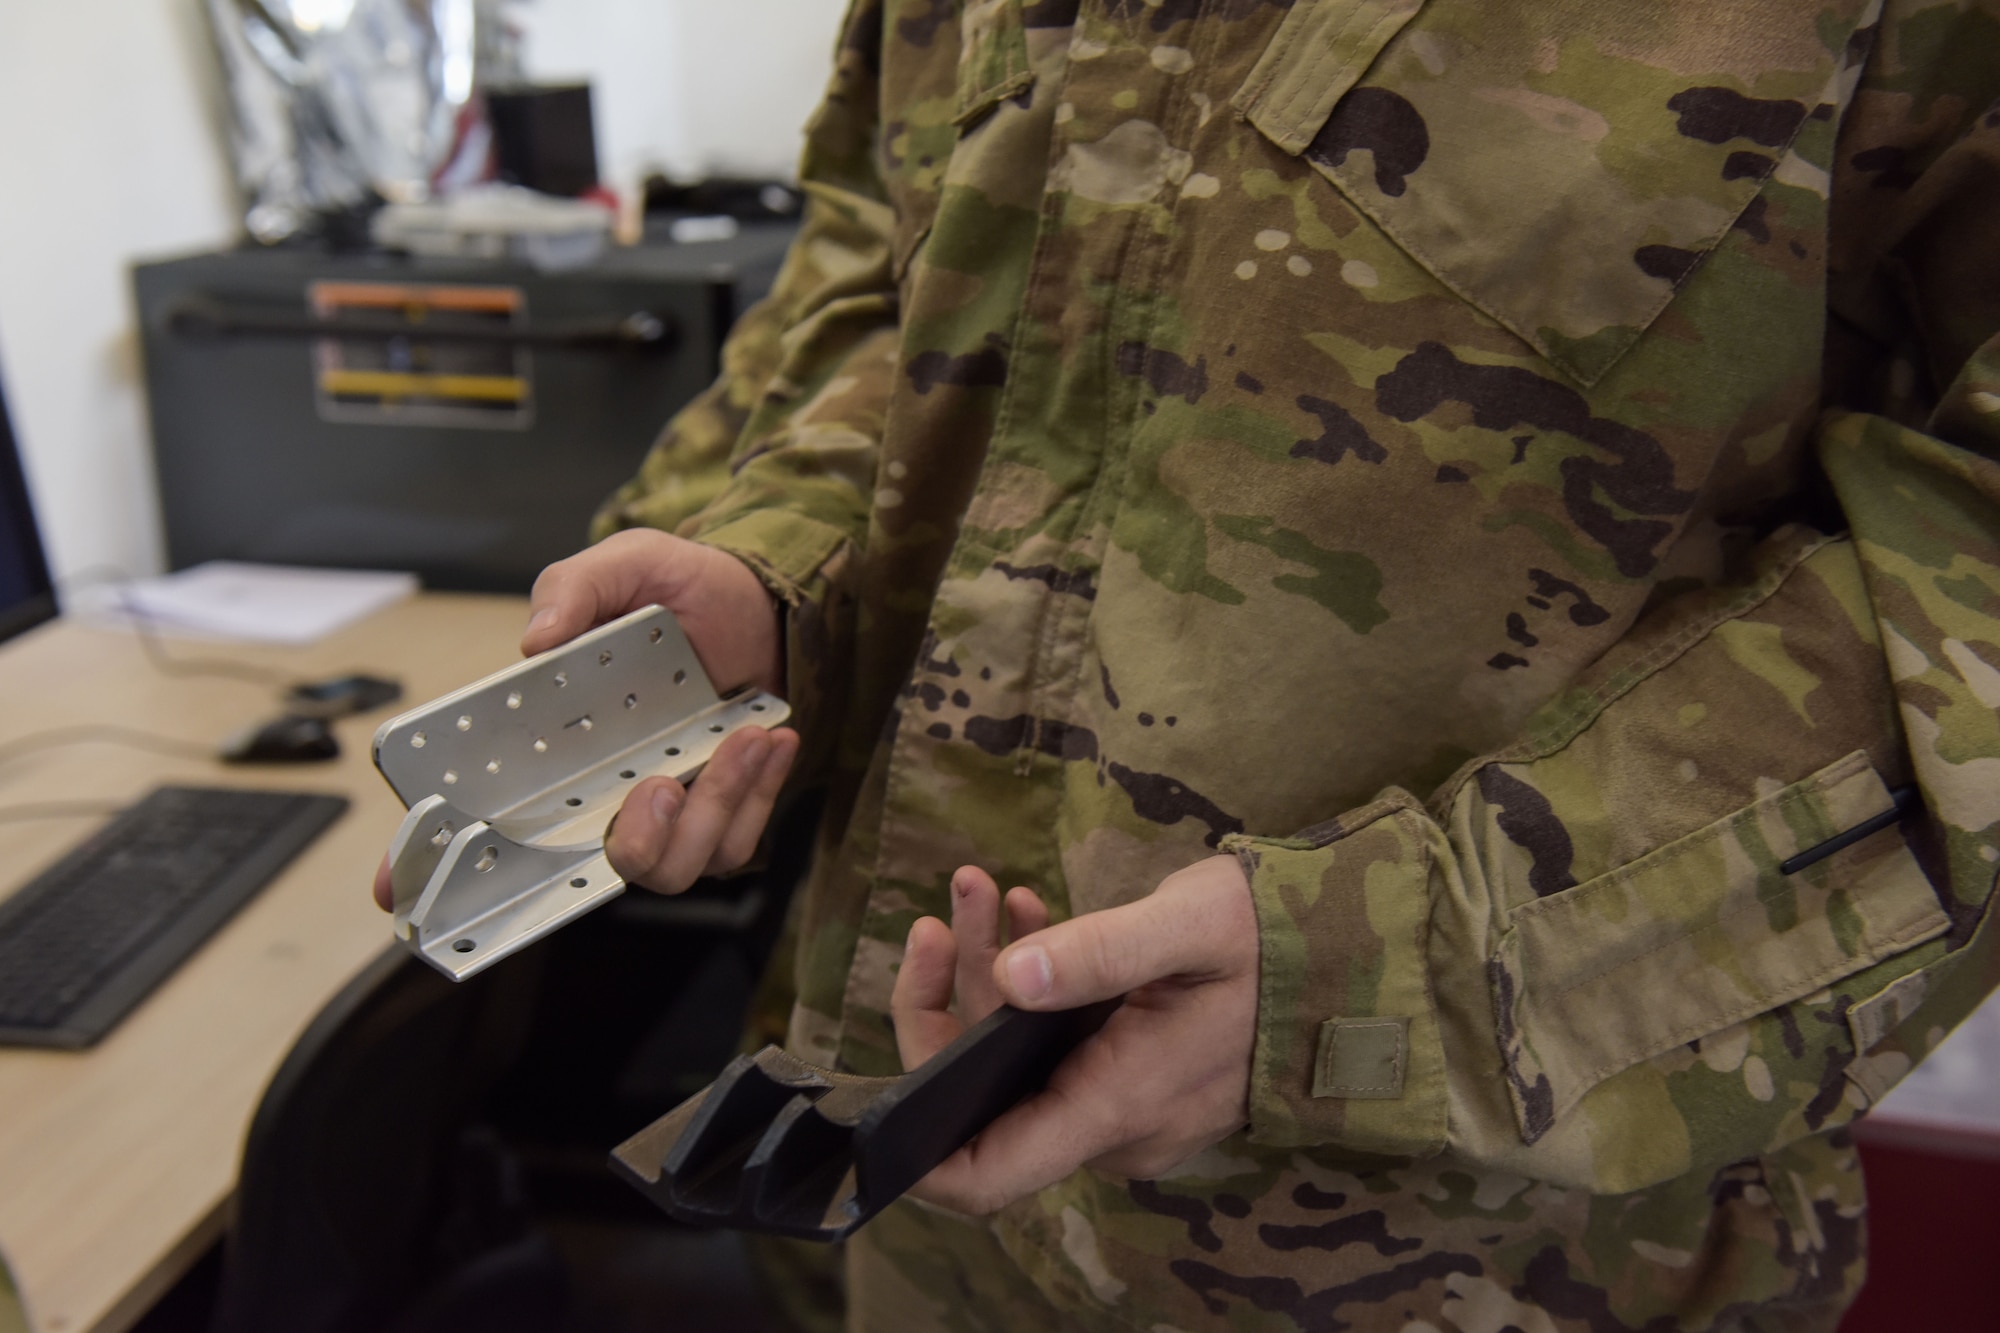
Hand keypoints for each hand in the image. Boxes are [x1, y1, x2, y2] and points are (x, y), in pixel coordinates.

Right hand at [372, 529, 795, 908]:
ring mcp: (666, 813)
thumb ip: (576, 590)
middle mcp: (604, 792)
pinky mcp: (725, 813)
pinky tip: (769, 738)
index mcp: (555, 746)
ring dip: (716, 806)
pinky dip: (757, 796)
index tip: (398, 890)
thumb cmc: (679, 588)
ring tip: (744, 738)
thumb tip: (536, 639)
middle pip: (601, 867)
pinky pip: (736, 842)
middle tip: (663, 783)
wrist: (763, 599)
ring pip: (675, 864)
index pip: (484, 814)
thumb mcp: (626, 564)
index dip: (435, 864)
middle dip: (636, 841)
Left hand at [890, 857, 1257, 1214]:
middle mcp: (1113, 1126)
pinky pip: (1056, 1049)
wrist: (1358, 956)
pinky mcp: (1135, 1078)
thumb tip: (1008, 979)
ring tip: (982, 886)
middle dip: (949, 999)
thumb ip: (1099, 954)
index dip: (914, 1151)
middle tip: (951, 904)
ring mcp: (1125, 1106)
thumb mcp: (1189, 926)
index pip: (986, 1175)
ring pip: (1016, 1063)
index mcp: (1116, 1105)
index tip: (873, 1078)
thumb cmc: (1278, 940)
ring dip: (988, 974)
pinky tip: (1033, 916)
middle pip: (984, 1099)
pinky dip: (1030, 986)